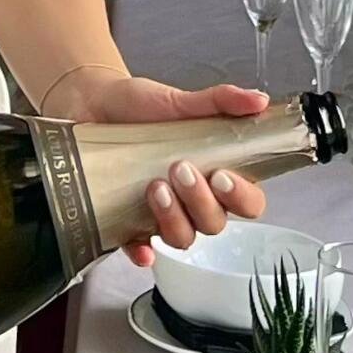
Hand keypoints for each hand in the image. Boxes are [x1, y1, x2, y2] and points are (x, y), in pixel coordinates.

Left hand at [55, 70, 270, 265]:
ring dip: (174, 219)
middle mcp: (192, 199)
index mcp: (215, 172)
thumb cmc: (142, 106)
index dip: (242, 198)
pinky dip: (142, 253)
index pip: (248, 201)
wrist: (93, 102)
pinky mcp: (128, 222)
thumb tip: (258, 100)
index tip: (222, 176)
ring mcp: (162, 213)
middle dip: (200, 201)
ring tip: (155, 187)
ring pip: (182, 237)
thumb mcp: (181, 100)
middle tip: (180, 169)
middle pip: (214, 223)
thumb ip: (221, 101)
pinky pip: (139, 248)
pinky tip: (142, 249)